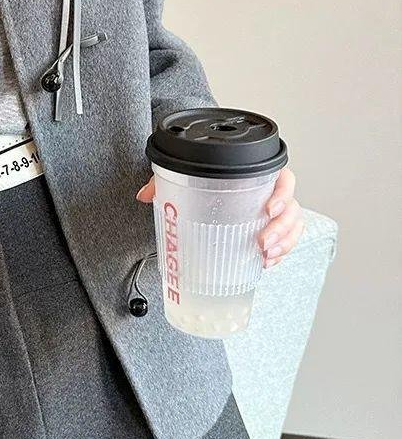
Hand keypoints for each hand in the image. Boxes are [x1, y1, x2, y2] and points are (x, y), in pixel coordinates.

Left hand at [135, 166, 303, 268]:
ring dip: (284, 244)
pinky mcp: (271, 231)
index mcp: (257, 175)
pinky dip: (279, 254)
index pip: (283, 178)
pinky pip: (286, 242)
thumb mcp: (183, 177)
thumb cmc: (202, 181)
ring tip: (266, 256)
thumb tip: (145, 195)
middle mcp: (270, 193)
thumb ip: (164, 182)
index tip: (268, 208)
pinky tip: (266, 263)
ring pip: (293, 227)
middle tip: (262, 242)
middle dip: (281, 228)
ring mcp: (274, 214)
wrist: (206, 190)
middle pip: (291, 207)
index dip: (282, 193)